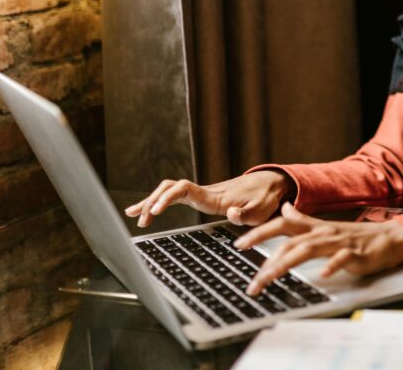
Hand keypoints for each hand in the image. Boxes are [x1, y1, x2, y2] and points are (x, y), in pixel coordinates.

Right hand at [124, 170, 293, 227]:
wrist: (271, 183)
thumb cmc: (265, 198)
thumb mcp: (261, 210)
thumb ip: (245, 214)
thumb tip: (230, 212)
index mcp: (215, 196)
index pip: (185, 190)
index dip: (168, 198)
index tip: (155, 212)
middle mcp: (205, 191)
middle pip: (170, 188)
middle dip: (152, 201)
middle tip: (141, 220)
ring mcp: (202, 193)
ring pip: (169, 190)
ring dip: (151, 201)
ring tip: (132, 215)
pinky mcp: (202, 196)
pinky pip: (175, 196)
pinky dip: (159, 202)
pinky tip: (146, 212)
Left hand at [233, 203, 402, 295]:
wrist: (388, 238)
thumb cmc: (354, 236)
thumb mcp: (325, 226)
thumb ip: (302, 219)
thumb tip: (285, 208)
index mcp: (314, 227)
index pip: (282, 225)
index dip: (260, 232)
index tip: (240, 244)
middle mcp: (323, 233)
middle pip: (290, 242)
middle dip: (267, 260)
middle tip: (253, 281)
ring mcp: (338, 243)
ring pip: (308, 250)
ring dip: (286, 265)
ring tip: (270, 278)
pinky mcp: (355, 254)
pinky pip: (341, 259)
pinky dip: (331, 266)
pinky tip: (322, 275)